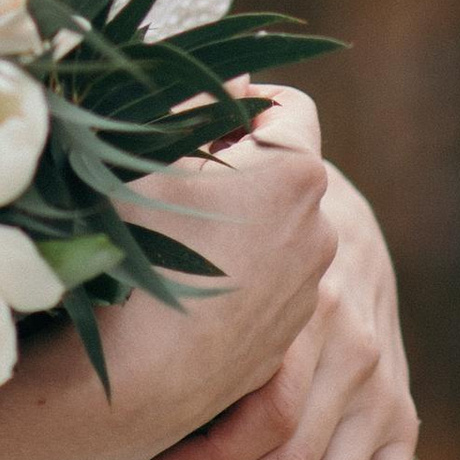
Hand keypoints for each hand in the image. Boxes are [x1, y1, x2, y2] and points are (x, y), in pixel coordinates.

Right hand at [104, 79, 333, 459]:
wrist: (139, 375)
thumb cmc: (141, 248)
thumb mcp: (156, 153)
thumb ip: (199, 101)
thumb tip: (235, 84)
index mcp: (297, 172)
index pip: (286, 106)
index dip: (238, 103)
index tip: (192, 124)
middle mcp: (320, 230)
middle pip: (281, 169)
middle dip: (234, 166)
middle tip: (171, 180)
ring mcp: (306, 289)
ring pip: (274, 228)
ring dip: (235, 221)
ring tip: (170, 238)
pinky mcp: (287, 335)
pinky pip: (265, 281)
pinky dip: (234, 272)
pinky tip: (182, 288)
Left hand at [104, 165, 415, 459]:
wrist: (332, 213)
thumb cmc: (243, 221)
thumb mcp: (207, 213)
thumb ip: (160, 228)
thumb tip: (81, 241)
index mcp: (306, 303)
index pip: (261, 410)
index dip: (196, 459)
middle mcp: (354, 354)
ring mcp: (384, 395)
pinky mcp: (402, 425)